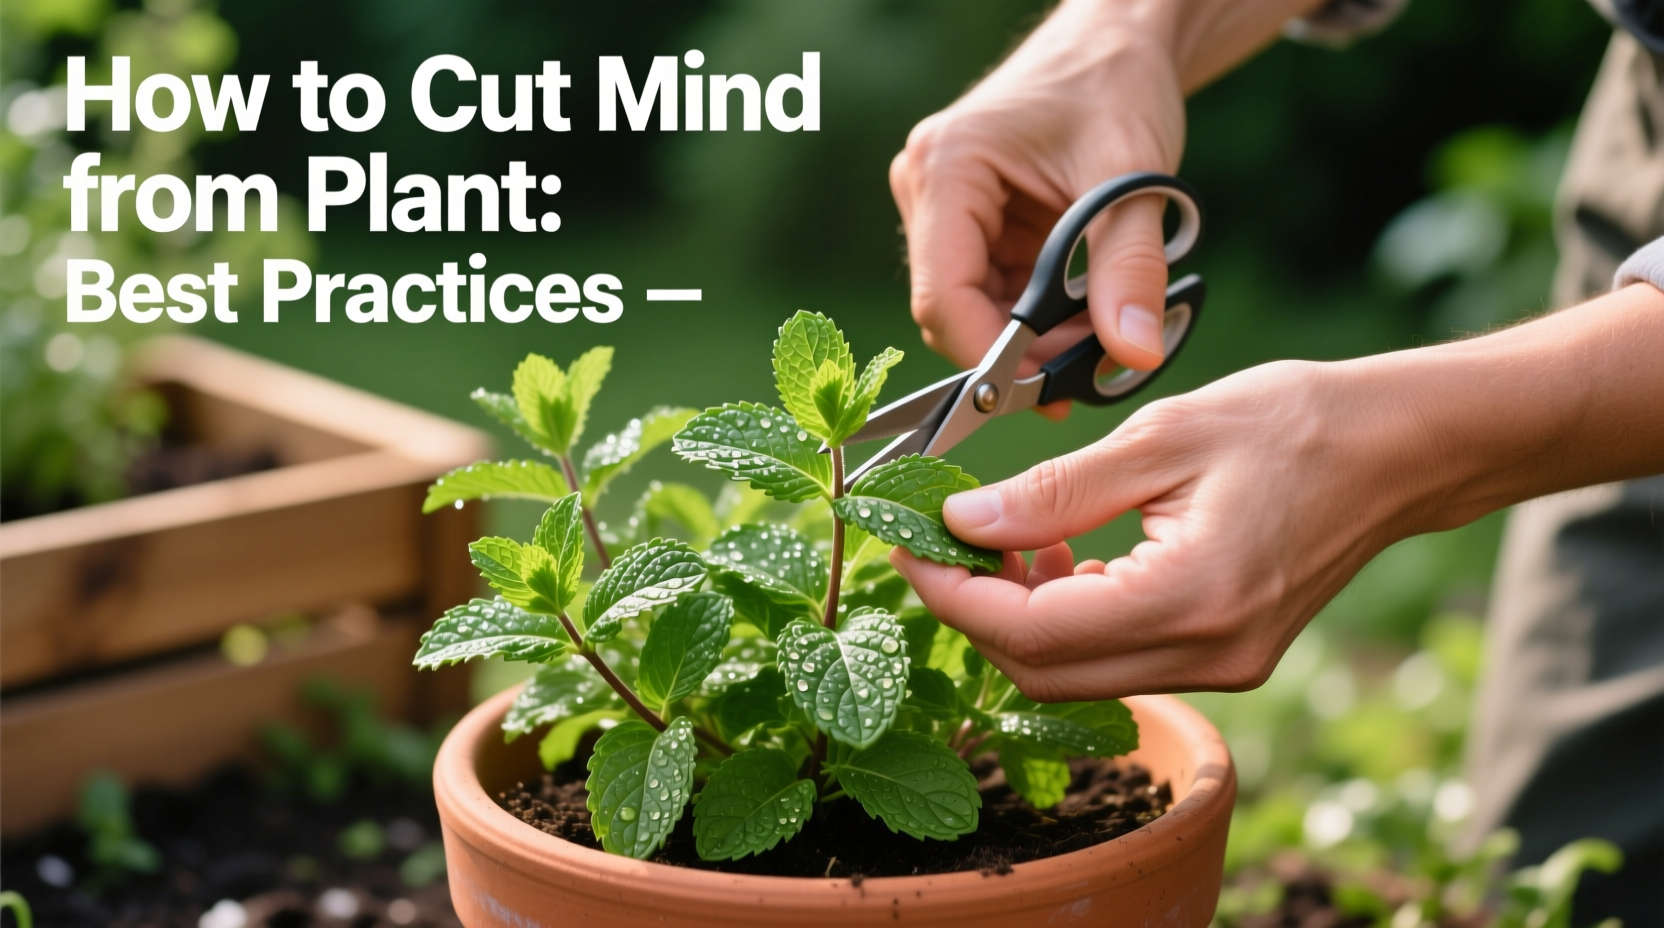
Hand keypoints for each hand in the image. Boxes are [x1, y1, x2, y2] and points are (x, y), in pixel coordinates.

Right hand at [889, 5, 1187, 416]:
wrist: (1117, 43)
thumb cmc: (1117, 86)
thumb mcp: (1132, 178)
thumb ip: (1130, 270)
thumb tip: (1133, 356)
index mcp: (947, 167)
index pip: (942, 294)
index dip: (991, 354)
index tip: (1050, 391)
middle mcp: (927, 188)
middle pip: (950, 309)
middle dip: (1018, 350)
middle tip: (1090, 370)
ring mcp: (942, 208)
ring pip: (971, 308)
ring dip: (1031, 338)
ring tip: (1099, 338)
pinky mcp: (968, 224)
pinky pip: (990, 292)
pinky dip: (1034, 317)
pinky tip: (1083, 317)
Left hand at [890, 283, 1663, 701]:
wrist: (1396, 450)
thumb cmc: (1292, 423)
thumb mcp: (1162, 436)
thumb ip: (1055, 489)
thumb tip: (961, 522)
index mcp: (1191, 598)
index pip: (1031, 634)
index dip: (952, 596)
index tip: (908, 545)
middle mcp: (1208, 654)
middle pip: (1043, 673)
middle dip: (975, 612)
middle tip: (941, 540)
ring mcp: (1223, 667)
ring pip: (1075, 675)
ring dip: (1019, 618)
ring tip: (1002, 538)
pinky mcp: (1226, 658)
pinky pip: (1118, 660)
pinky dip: (1068, 619)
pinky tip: (1058, 556)